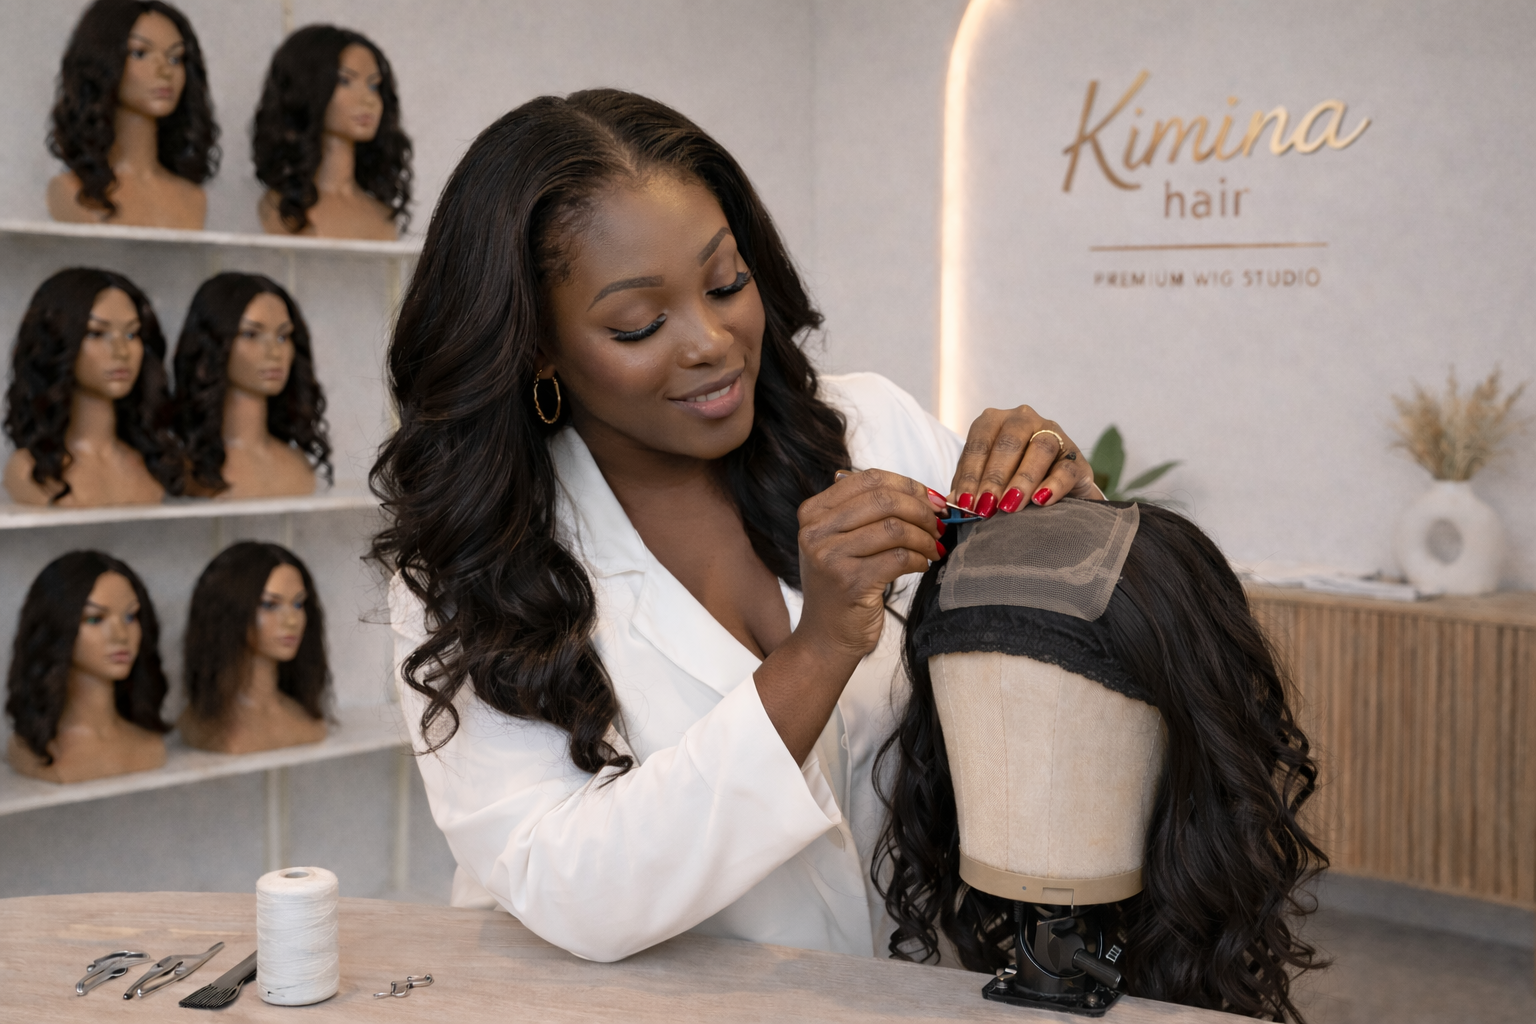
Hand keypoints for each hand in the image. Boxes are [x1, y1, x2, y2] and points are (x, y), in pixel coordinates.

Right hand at [795, 468, 946, 658]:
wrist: (825, 637)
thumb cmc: (842, 586)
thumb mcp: (841, 542)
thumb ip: (868, 513)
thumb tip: (925, 494)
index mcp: (813, 513)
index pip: (868, 479)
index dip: (908, 485)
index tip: (931, 498)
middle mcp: (816, 532)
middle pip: (883, 500)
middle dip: (921, 510)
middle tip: (939, 523)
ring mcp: (830, 557)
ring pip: (895, 528)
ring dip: (924, 537)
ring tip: (934, 548)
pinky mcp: (851, 582)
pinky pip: (899, 557)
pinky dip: (920, 559)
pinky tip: (922, 565)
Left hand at [949, 406, 1098, 516]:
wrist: (1051, 489)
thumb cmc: (1007, 481)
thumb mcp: (983, 482)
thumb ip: (967, 489)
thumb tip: (950, 504)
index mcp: (995, 421)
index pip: (980, 443)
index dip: (971, 473)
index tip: (965, 502)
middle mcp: (1024, 420)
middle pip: (1009, 442)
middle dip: (994, 477)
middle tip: (985, 507)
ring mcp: (1053, 434)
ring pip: (1040, 449)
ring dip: (1022, 479)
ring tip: (1009, 506)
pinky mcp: (1075, 457)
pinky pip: (1067, 468)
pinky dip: (1054, 485)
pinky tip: (1040, 501)